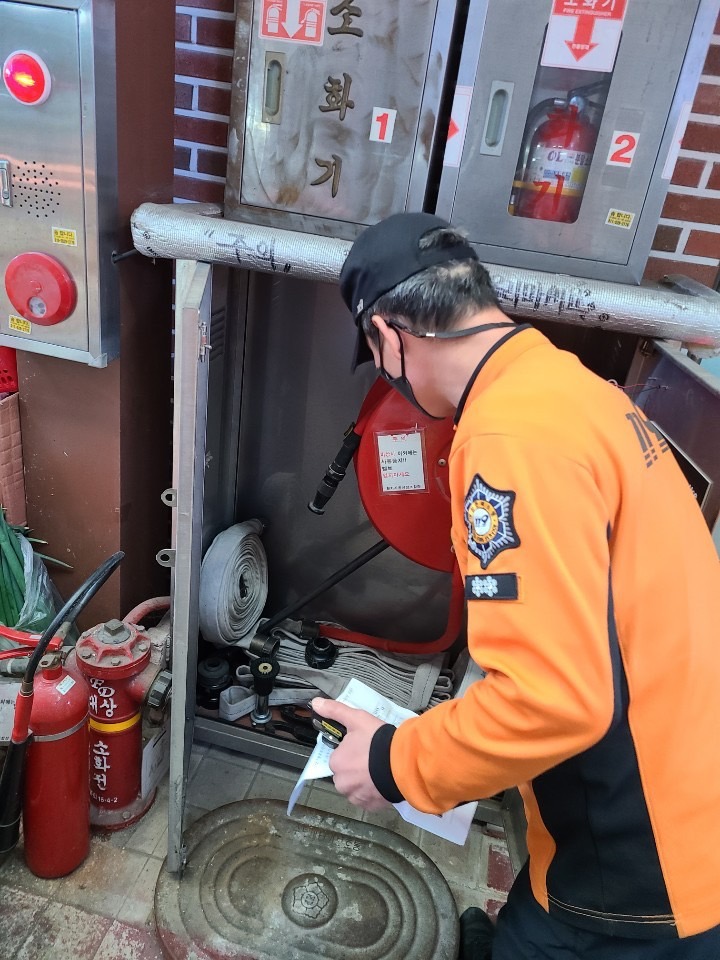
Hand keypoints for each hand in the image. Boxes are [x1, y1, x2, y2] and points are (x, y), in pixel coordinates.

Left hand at [311, 697, 392, 811]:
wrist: (403, 763)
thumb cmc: (377, 740)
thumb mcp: (356, 719)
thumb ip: (335, 710)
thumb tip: (315, 702)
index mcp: (336, 763)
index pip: (339, 758)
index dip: (352, 751)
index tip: (365, 746)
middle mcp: (341, 784)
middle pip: (346, 774)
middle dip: (356, 768)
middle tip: (374, 757)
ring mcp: (356, 797)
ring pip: (356, 787)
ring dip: (364, 781)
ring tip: (381, 770)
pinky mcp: (370, 807)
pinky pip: (368, 799)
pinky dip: (373, 792)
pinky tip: (383, 781)